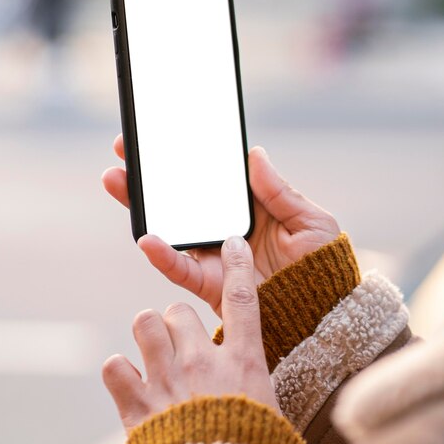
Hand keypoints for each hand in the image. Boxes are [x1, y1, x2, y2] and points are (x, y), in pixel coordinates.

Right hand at [102, 135, 339, 315]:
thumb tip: (254, 153)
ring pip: (170, 228)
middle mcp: (224, 229)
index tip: (162, 133)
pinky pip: (181, 268)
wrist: (324, 309)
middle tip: (125, 149)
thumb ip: (279, 191)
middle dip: (151, 175)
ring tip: (118, 180)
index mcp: (248, 208)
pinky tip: (146, 236)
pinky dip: (162, 254)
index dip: (187, 158)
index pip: (211, 179)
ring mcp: (215, 255)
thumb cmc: (323, 262)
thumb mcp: (308, 219)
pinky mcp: (211, 283)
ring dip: (141, 206)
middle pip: (181, 199)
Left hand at [102, 236, 277, 431]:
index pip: (242, 299)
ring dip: (148, 334)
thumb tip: (251, 369)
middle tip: (180, 343)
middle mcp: (203, 362)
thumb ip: (253, 378)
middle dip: (177, 322)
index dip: (237, 265)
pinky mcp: (136, 404)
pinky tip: (129, 382)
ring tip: (152, 353)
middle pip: (180, 310)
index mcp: (242, 362)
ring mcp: (167, 380)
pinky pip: (115, 365)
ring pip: (145, 323)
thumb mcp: (266, 408)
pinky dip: (120, 371)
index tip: (233, 243)